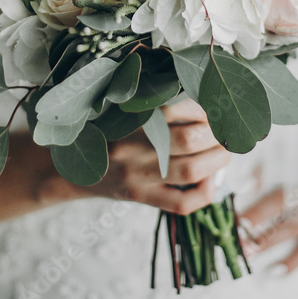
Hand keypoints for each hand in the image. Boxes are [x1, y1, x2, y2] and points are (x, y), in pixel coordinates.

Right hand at [86, 97, 231, 215]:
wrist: (72, 167)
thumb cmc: (106, 129)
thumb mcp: (121, 106)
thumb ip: (154, 98)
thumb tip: (202, 96)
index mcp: (128, 115)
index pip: (177, 108)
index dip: (203, 109)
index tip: (212, 109)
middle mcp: (132, 145)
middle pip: (189, 140)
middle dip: (217, 134)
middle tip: (225, 131)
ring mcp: (136, 175)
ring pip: (191, 170)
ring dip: (218, 160)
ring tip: (224, 152)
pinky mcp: (140, 197)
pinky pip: (181, 202)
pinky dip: (205, 192)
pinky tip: (210, 180)